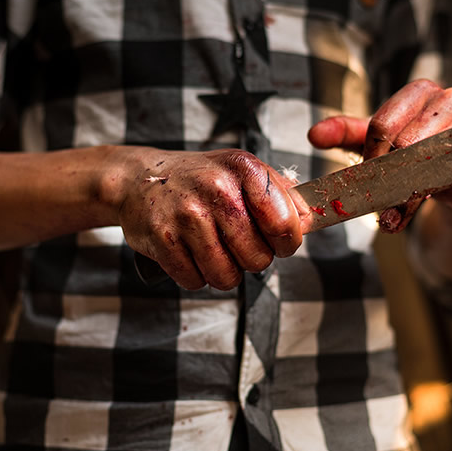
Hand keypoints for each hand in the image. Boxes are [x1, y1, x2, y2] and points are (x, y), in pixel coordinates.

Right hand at [115, 148, 302, 289]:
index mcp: (244, 169)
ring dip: (223, 272)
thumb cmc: (199, 180)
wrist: (139, 179)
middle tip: (235, 244)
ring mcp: (187, 214)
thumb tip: (313, 220)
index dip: (286, 243)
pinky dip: (195, 275)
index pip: (285, 224)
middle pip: (258, 258)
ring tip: (212, 250)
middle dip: (251, 259)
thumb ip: (282, 194)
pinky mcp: (162, 239)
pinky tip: (189, 253)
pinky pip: (195, 281)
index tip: (277, 241)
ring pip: (227, 276)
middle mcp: (216, 188)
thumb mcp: (242, 172)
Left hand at [307, 79, 451, 232]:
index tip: (367, 182)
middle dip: (391, 182)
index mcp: (418, 92)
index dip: (371, 161)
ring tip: (401, 214)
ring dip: (415, 193)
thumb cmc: (420, 156)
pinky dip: (450, 187)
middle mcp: (450, 98)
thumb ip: (347, 135)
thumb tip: (314, 134)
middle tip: (384, 210)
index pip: (382, 126)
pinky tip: (443, 193)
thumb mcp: (379, 145)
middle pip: (407, 144)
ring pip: (436, 159)